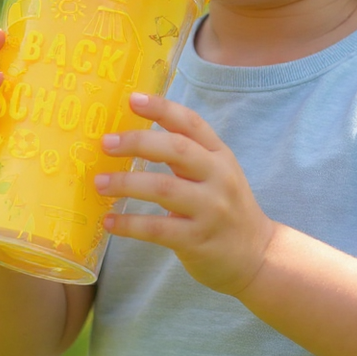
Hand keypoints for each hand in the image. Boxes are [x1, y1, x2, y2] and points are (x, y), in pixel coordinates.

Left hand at [95, 92, 275, 296]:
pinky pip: (157, 229)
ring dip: (126, 184)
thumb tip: (130, 139)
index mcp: (220, 156)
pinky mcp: (198, 240)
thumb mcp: (217, 175)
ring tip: (99, 183)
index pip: (191, 123)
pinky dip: (130, 224)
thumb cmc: (226, 209)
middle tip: (106, 143)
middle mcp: (219, 178)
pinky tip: (109, 222)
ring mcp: (210, 210)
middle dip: (138, 143)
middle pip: (177, 150)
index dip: (162, 109)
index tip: (133, 99)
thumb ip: (186, 157)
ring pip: (163, 189)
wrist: (257, 256)